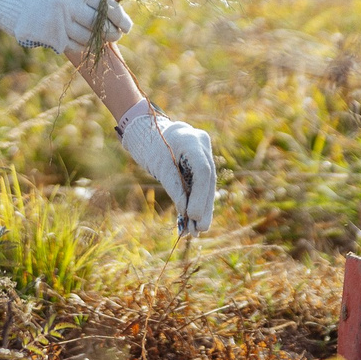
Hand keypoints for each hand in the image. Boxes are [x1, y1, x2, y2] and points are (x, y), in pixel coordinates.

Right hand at [0, 0, 132, 55]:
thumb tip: (110, 15)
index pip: (107, 5)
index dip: (120, 17)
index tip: (127, 25)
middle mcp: (69, 5)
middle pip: (100, 25)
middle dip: (112, 33)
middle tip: (117, 36)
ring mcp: (59, 22)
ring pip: (87, 39)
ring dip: (95, 42)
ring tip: (99, 41)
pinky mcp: (50, 37)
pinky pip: (72, 46)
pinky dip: (77, 46)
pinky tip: (78, 42)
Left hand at [118, 102, 215, 234]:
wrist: (152, 128)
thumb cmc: (152, 144)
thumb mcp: (159, 164)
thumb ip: (173, 186)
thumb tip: (186, 212)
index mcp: (192, 140)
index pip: (203, 170)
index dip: (200, 195)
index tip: (192, 215)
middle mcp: (202, 145)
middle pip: (208, 180)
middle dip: (204, 206)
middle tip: (199, 230)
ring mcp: (204, 152)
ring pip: (208, 184)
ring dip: (202, 208)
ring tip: (197, 231)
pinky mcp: (201, 162)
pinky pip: (202, 184)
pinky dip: (197, 201)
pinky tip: (194, 220)